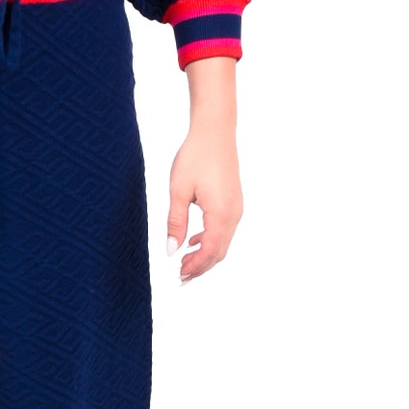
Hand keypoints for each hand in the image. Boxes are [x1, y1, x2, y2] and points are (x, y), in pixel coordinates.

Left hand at [166, 122, 242, 281]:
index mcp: (220, 213)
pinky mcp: (234, 201)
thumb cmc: (195, 156)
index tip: (179, 276)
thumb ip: (175, 223)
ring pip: (223, 242)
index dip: (195, 267)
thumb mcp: (178, 191)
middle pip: (219, 251)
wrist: (215, 132)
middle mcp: (233, 214)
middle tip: (180, 276)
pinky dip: (210, 240)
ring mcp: (236, 208)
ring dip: (205, 254)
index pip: (209, 251)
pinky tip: (193, 240)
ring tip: (185, 262)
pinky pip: (225, 229)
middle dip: (201, 266)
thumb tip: (171, 250)